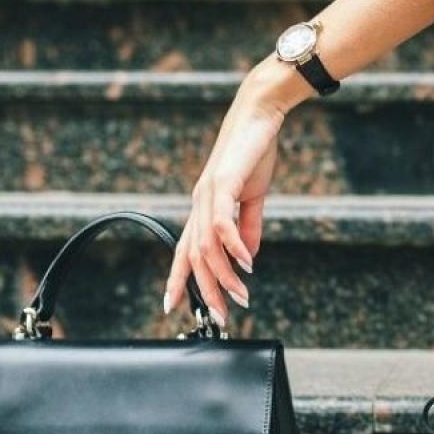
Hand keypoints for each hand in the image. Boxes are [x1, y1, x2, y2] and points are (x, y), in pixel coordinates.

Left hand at [163, 74, 290, 324]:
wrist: (258, 115)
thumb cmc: (254, 152)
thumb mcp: (253, 196)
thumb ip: (249, 226)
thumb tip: (249, 257)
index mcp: (204, 208)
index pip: (185, 251)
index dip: (178, 280)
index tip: (174, 308)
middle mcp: (199, 204)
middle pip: (194, 258)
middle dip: (205, 292)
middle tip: (220, 319)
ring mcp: (207, 195)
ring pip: (207, 248)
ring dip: (224, 277)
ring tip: (241, 297)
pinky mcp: (222, 184)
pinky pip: (222, 224)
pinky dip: (235, 247)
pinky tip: (248, 263)